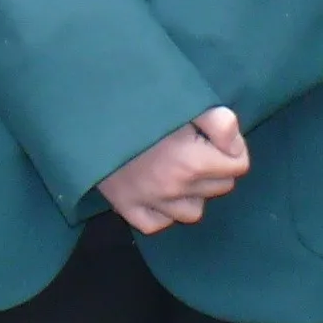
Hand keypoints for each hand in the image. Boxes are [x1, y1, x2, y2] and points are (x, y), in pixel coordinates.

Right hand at [99, 107, 247, 234]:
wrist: (83, 110)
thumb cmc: (135, 100)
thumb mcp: (182, 99)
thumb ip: (218, 121)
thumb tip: (235, 142)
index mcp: (192, 162)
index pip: (239, 165)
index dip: (231, 146)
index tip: (214, 133)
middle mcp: (175, 189)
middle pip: (220, 187)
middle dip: (215, 166)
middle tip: (194, 144)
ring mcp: (150, 202)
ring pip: (193, 211)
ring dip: (192, 191)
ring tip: (178, 167)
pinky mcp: (126, 207)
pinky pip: (158, 223)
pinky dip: (163, 210)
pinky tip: (157, 189)